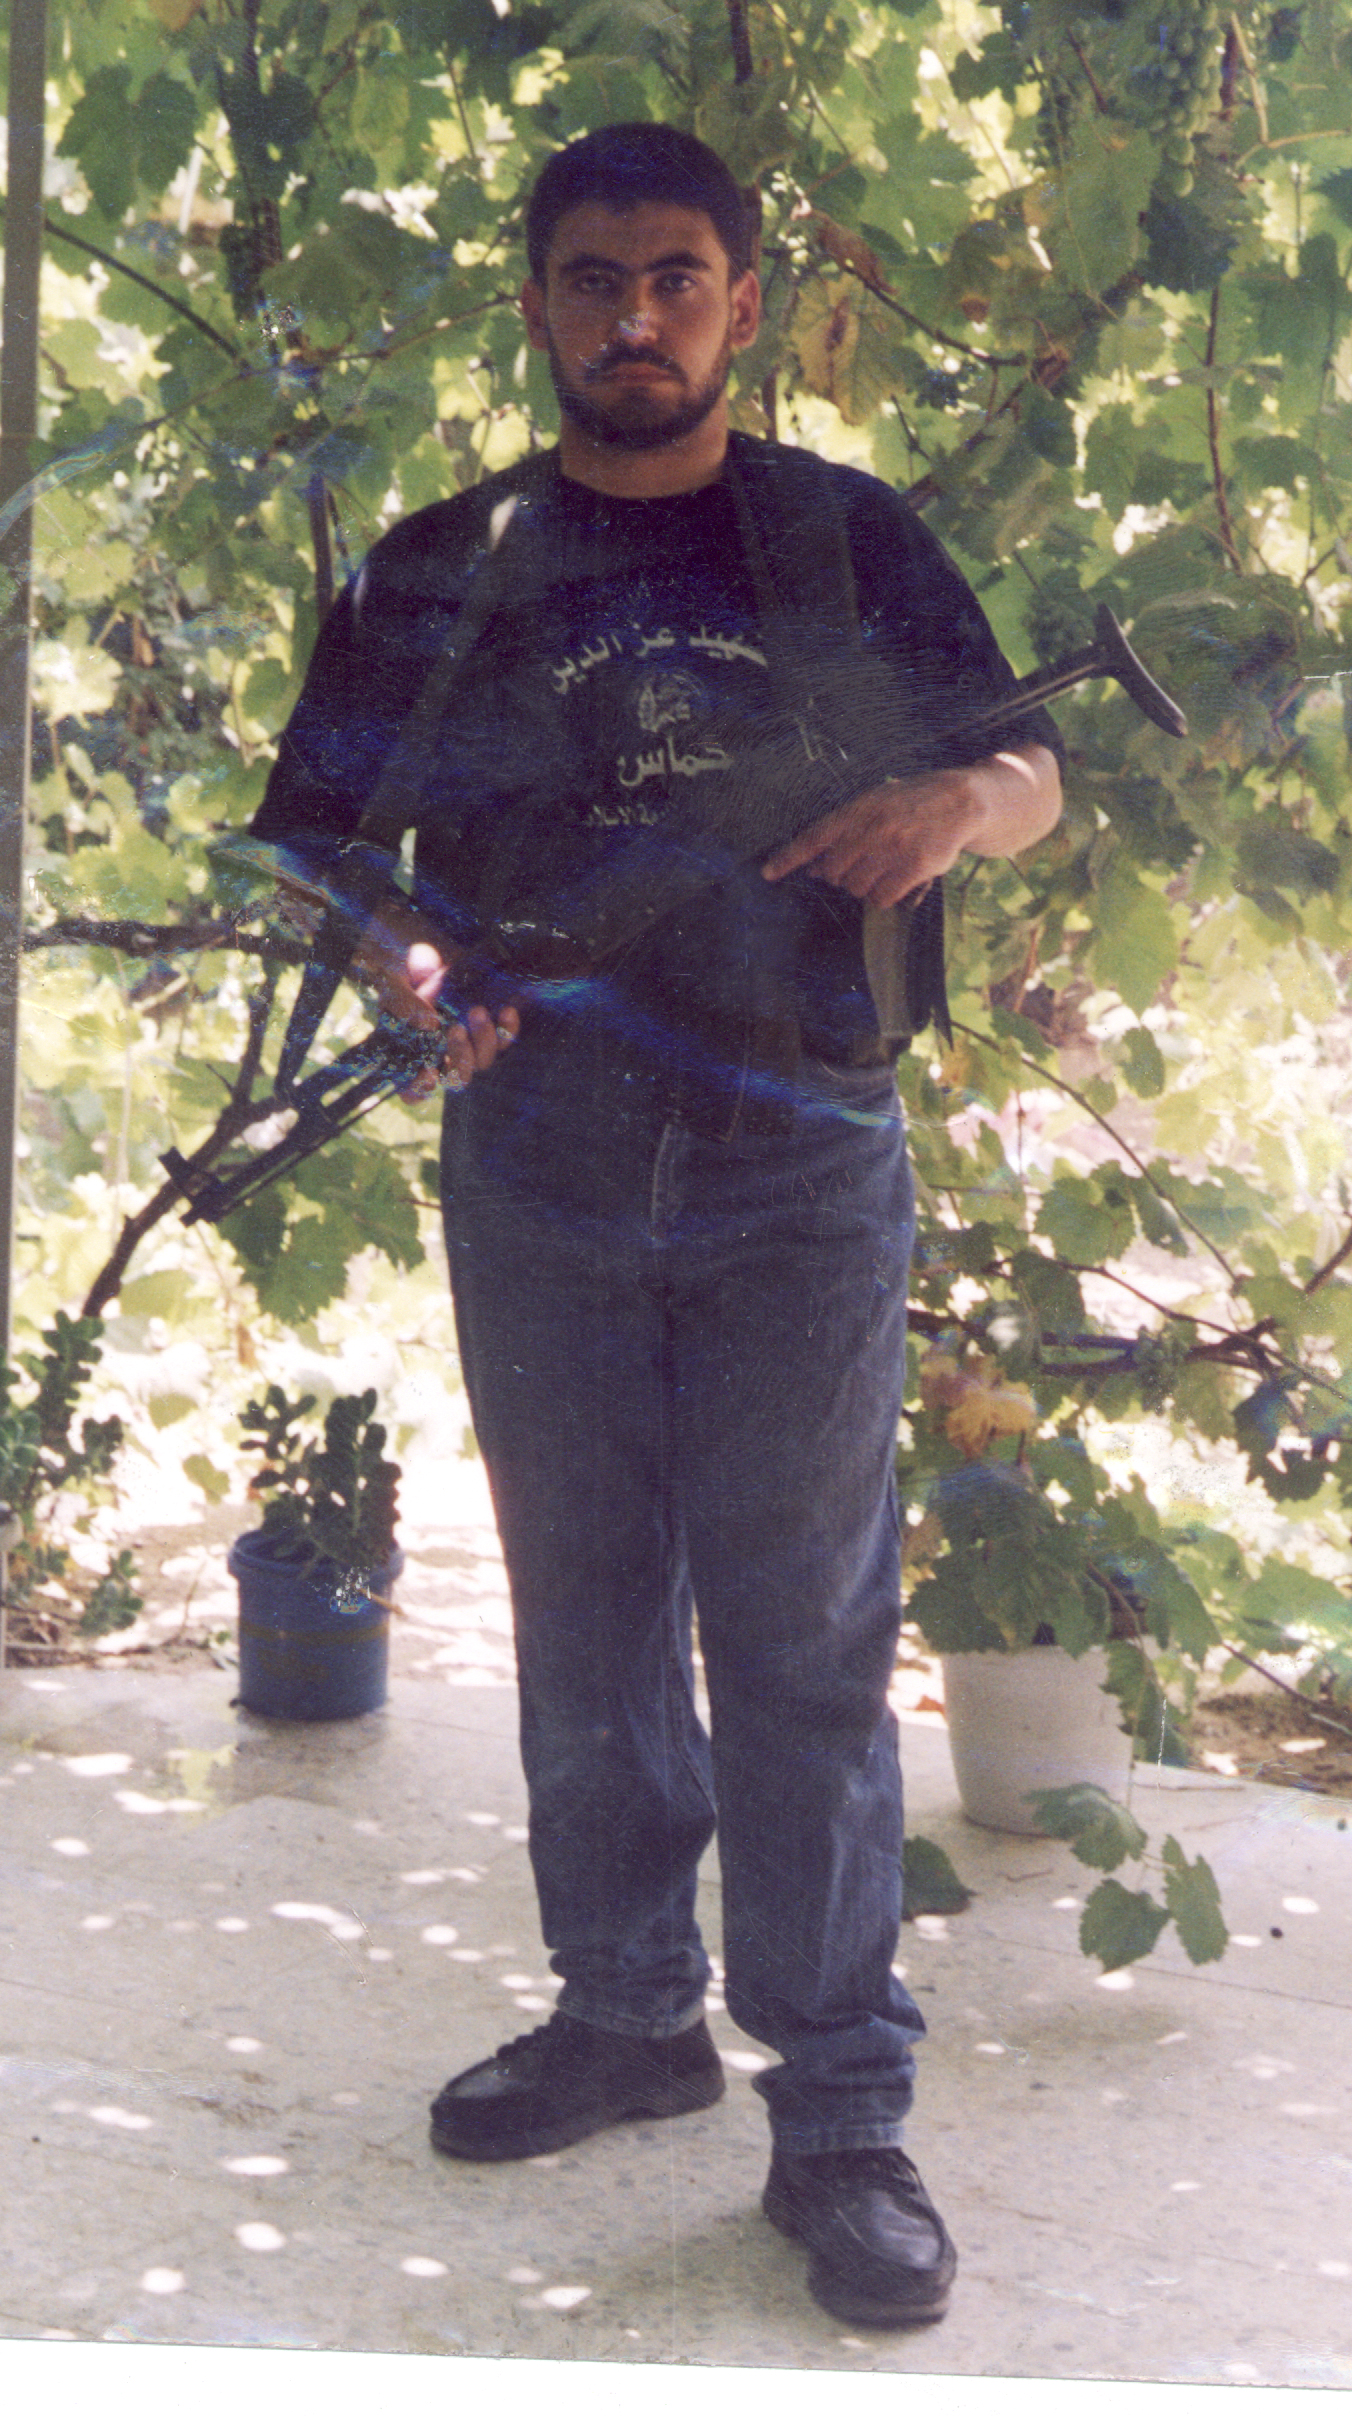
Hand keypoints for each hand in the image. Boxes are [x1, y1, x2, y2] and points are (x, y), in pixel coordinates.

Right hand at [403, 943, 520, 1095]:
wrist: (431, 950)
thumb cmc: (404, 970)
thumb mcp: (393, 982)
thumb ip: (403, 1003)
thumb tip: (429, 1024)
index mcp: (412, 1053)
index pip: (414, 1090)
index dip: (421, 1088)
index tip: (428, 1072)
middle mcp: (442, 1055)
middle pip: (457, 1077)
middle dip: (460, 1059)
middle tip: (455, 1029)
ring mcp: (468, 1044)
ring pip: (483, 1061)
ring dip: (483, 1041)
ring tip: (477, 1011)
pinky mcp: (490, 1029)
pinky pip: (506, 1040)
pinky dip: (508, 1029)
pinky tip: (507, 1010)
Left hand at [760, 770, 984, 910]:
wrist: (960, 801)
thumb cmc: (910, 803)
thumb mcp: (874, 804)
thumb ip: (844, 832)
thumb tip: (815, 868)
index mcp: (858, 809)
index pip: (814, 837)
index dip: (788, 857)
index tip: (768, 873)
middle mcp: (873, 828)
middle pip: (833, 871)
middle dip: (838, 875)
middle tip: (858, 866)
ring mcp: (894, 848)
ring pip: (856, 888)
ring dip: (863, 887)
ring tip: (881, 870)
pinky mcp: (916, 867)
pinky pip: (883, 898)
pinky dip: (883, 897)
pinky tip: (893, 883)